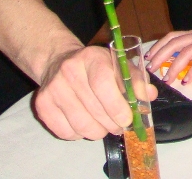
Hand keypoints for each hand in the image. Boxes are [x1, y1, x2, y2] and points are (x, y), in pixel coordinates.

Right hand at [34, 45, 153, 140]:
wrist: (59, 61)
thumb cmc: (96, 66)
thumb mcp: (118, 65)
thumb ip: (136, 79)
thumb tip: (149, 96)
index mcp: (92, 57)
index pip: (104, 84)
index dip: (118, 106)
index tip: (127, 119)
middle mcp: (69, 71)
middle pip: (95, 109)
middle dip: (113, 124)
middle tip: (120, 126)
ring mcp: (53, 88)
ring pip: (81, 126)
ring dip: (98, 131)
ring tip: (104, 125)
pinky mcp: (42, 105)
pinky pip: (66, 133)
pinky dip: (79, 134)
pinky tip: (85, 122)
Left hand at [145, 29, 191, 83]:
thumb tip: (182, 66)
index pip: (174, 36)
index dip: (160, 46)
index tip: (149, 57)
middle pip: (176, 42)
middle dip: (160, 55)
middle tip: (151, 69)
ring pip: (186, 52)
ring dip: (174, 66)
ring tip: (167, 79)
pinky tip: (187, 80)